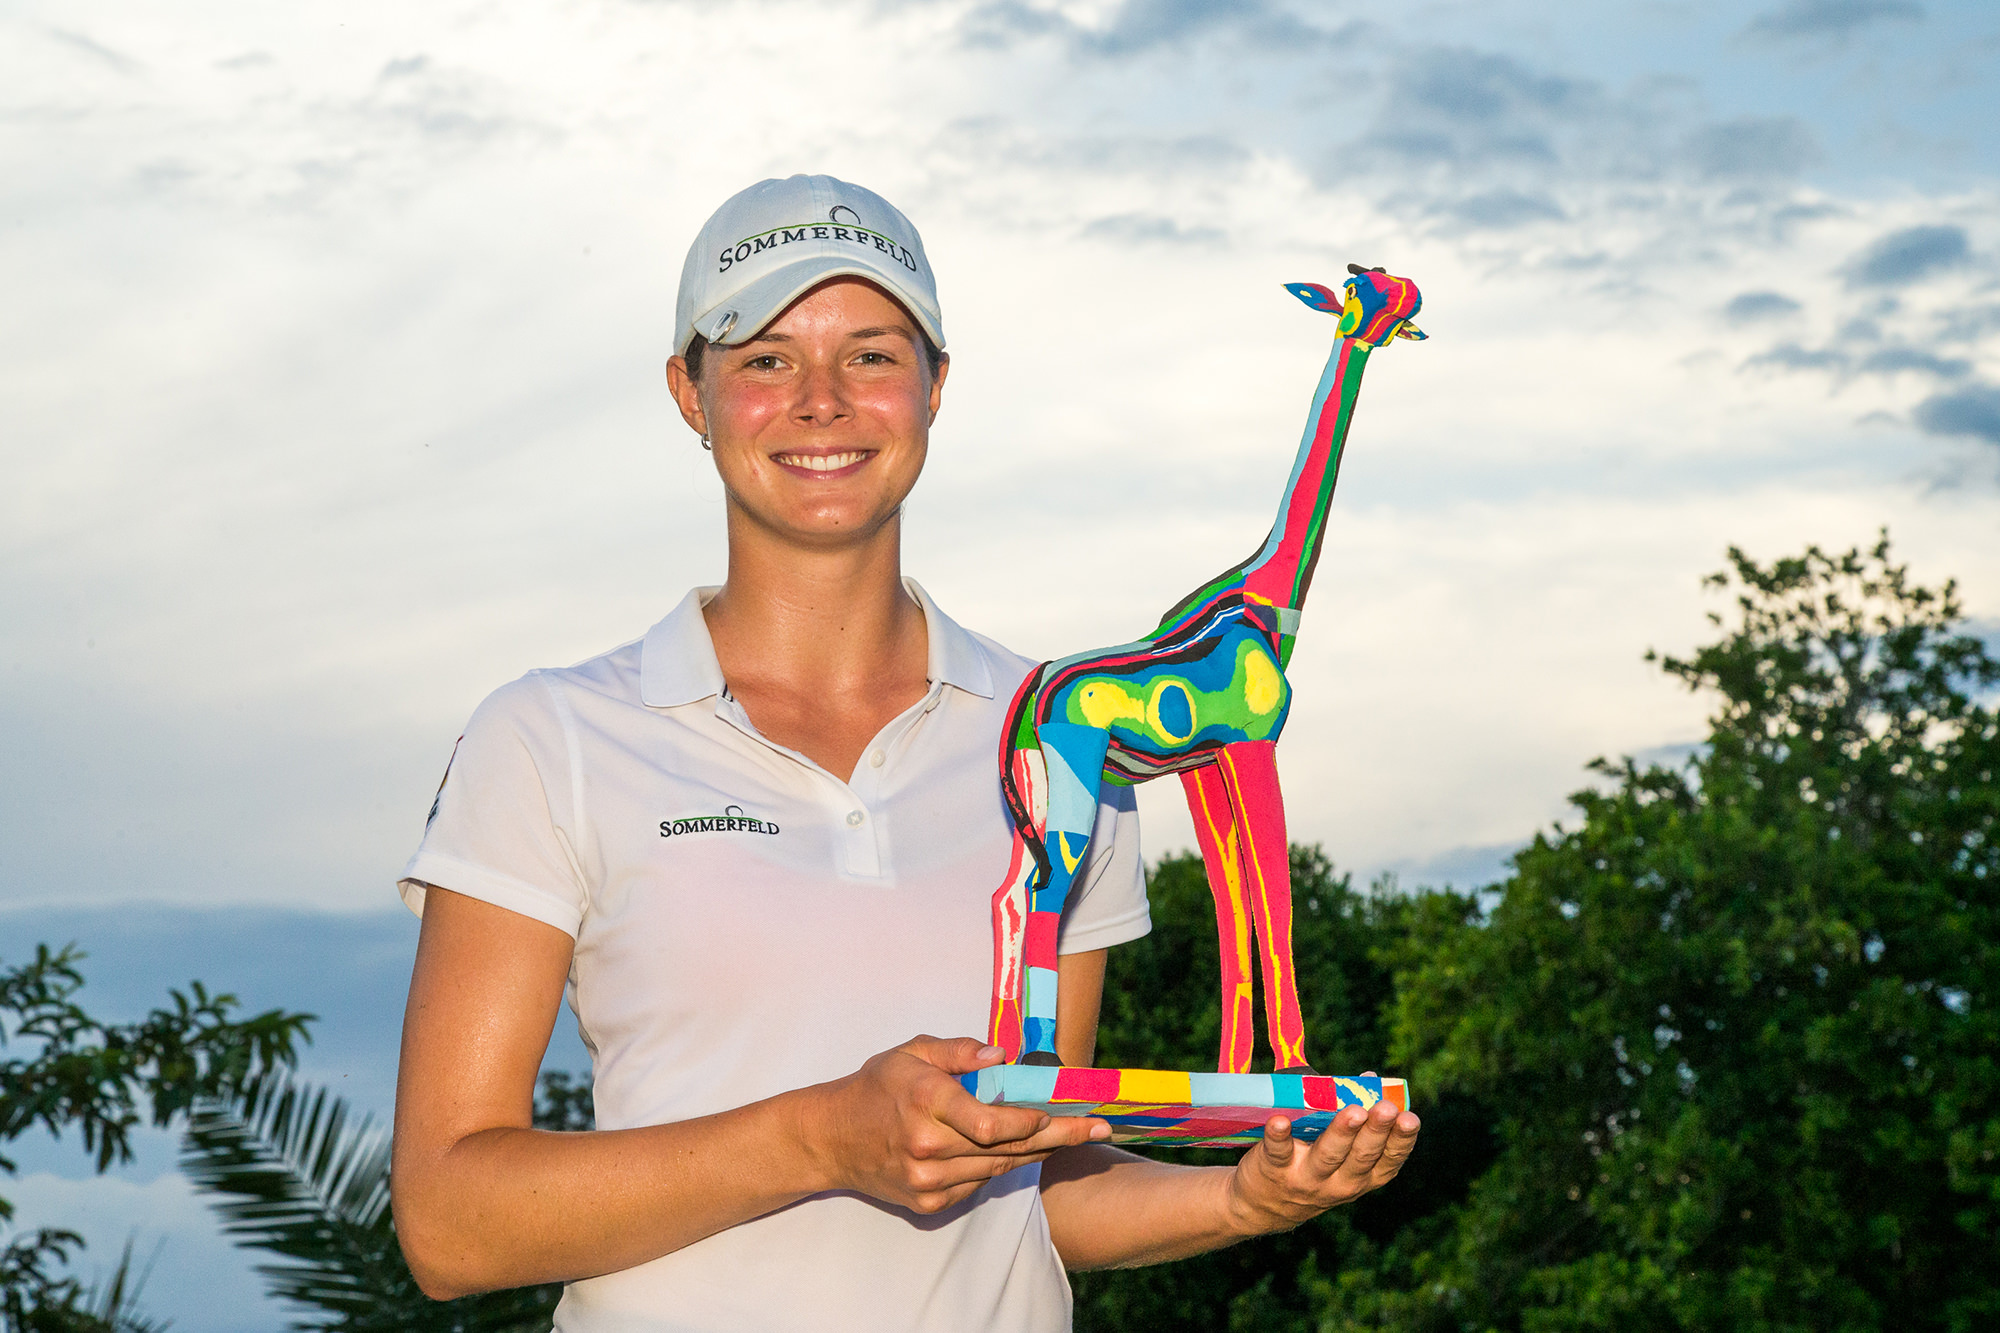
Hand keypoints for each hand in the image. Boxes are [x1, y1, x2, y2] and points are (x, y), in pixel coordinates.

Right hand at [800, 1035, 1109, 1214]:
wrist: (831, 1138)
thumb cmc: (877, 1086)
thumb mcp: (913, 1052)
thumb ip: (959, 1051)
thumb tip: (1001, 1055)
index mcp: (927, 1102)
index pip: (994, 1122)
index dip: (1036, 1121)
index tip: (1070, 1113)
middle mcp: (929, 1148)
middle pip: (1008, 1148)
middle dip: (1059, 1138)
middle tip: (1099, 1129)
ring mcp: (929, 1182)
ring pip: (999, 1169)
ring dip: (1036, 1153)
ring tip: (1070, 1136)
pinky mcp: (929, 1204)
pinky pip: (979, 1184)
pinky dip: (999, 1166)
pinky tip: (1017, 1151)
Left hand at [1222, 1094, 1420, 1234]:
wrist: (1262, 1206)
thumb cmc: (1311, 1166)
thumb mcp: (1341, 1155)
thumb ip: (1357, 1118)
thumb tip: (1371, 1077)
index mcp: (1361, 1177)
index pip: (1388, 1161)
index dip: (1401, 1140)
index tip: (1410, 1118)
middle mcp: (1339, 1183)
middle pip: (1360, 1157)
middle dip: (1375, 1131)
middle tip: (1386, 1108)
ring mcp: (1306, 1179)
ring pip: (1327, 1155)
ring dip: (1341, 1133)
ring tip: (1354, 1111)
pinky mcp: (1274, 1170)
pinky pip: (1278, 1152)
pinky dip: (1279, 1137)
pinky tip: (1280, 1121)